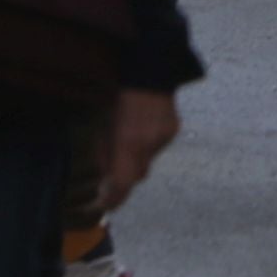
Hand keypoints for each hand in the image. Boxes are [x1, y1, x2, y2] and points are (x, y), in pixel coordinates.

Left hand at [99, 87, 180, 202]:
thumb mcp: (103, 125)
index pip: (122, 183)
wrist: (148, 70)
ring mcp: (164, 138)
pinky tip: (144, 126)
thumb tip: (105, 176)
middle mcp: (149, 144)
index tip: (104, 206)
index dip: (114, 199)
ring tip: (130, 134)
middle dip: (125, 175)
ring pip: (148, 160)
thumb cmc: (118, 96)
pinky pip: (157, 146)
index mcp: (129, 142)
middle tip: (113, 168)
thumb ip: (105, 153)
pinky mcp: (173, 130)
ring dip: (137, 156)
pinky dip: (148, 143)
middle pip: (137, 175)